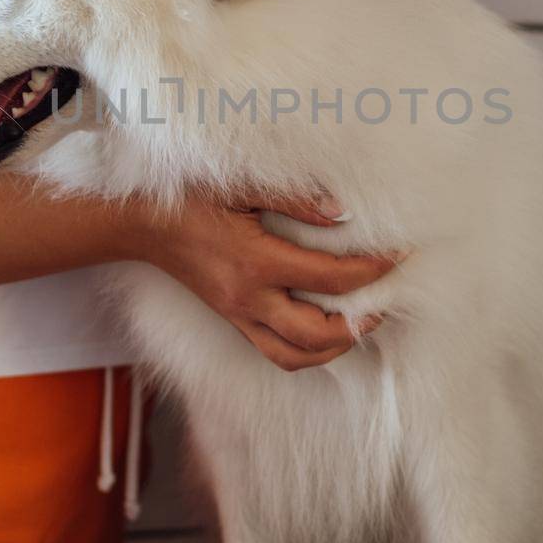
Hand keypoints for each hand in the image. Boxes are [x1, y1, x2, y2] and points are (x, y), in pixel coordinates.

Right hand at [136, 190, 395, 370]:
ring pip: (297, 356)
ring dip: (336, 345)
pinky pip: (276, 352)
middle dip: (362, 319)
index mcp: (255, 263)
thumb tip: (343, 212)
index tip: (400, 255)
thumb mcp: (242, 187)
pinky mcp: (233, 320)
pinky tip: (325, 328)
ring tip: (361, 318)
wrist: (142, 225)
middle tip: (387, 295)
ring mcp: (239, 316)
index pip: (331, 278)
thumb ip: (295, 198)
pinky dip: (308, 350)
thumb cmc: (191, 198)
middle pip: (318, 334)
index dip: (373, 270)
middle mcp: (249, 299)